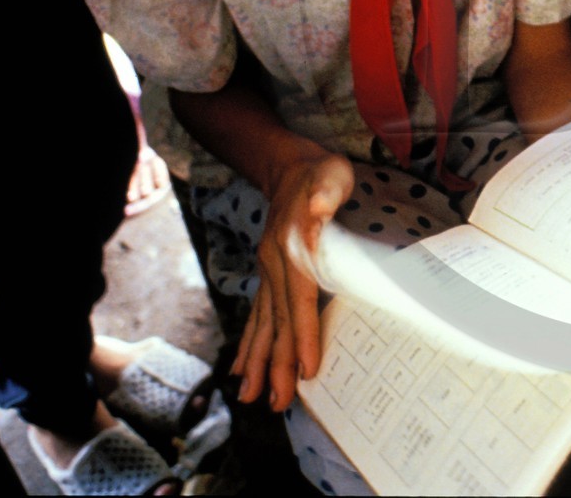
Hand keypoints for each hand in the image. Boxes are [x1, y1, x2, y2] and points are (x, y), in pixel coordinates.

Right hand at [233, 153, 353, 410]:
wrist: (289, 166)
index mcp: (293, 247)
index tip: (306, 367)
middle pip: (276, 321)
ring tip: (249, 396)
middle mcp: (275, 265)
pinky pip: (258, 315)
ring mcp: (268, 272)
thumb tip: (320, 205)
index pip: (300, 298)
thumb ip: (326, 192)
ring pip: (261, 324)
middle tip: (276, 403)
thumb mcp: (330, 175)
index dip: (303, 333)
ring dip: (256, 362)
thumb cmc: (319, 174)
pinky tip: (240, 368)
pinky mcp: (270, 276)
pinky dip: (249, 343)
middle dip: (275, 364)